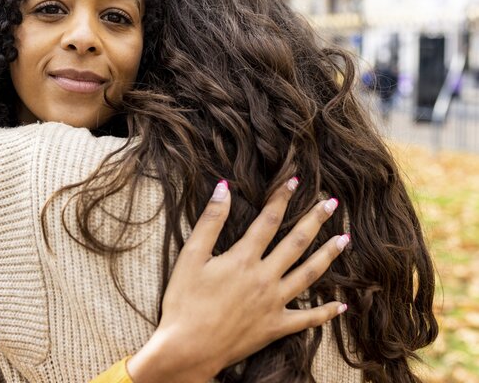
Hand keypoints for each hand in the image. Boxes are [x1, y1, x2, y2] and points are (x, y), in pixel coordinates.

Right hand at [127, 178, 348, 382]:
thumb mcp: (190, 257)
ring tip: (345, 240)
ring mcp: (273, 304)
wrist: (187, 349)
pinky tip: (342, 305)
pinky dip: (326, 313)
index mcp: (243, 258)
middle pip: (296, 243)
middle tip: (333, 203)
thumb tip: (223, 188)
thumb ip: (210, 221)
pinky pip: (307, 319)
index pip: (269, 220)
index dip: (282, 198)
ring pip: (309, 275)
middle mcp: (264, 278)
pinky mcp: (275, 327)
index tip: (296, 180)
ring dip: (329, 255)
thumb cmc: (183, 302)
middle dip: (316, 220)